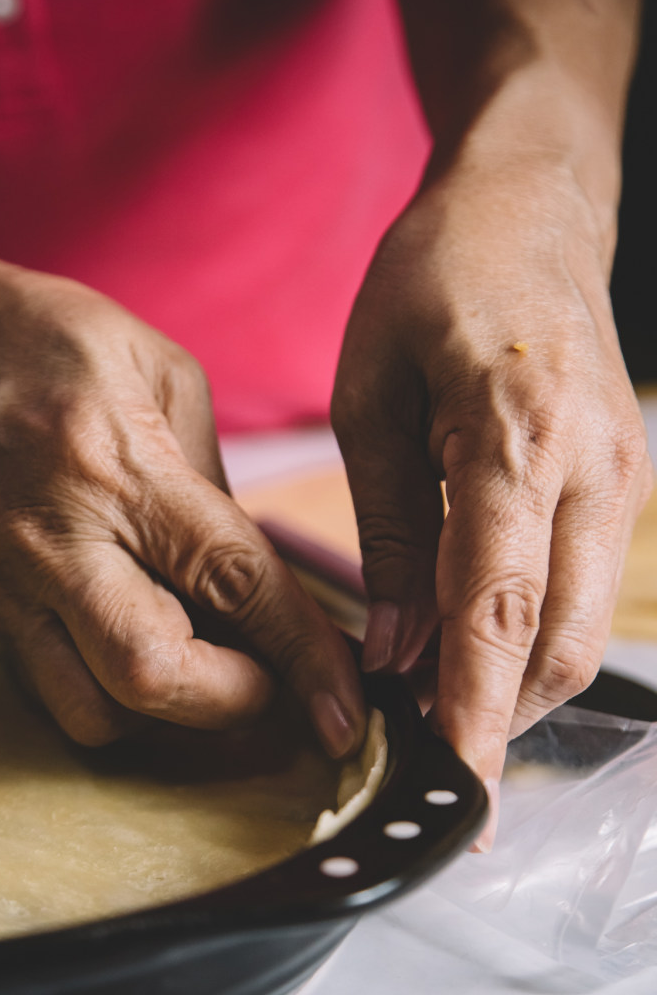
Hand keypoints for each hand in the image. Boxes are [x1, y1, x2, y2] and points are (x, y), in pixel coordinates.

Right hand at [0, 252, 363, 753]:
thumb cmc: (63, 348)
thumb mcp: (171, 382)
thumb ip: (217, 491)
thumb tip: (258, 587)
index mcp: (123, 469)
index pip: (230, 580)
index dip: (301, 653)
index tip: (345, 705)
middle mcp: (60, 541)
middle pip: (151, 675)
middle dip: (235, 705)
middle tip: (280, 690)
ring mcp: (16, 586)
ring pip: (97, 714)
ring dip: (176, 717)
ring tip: (220, 678)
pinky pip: (59, 696)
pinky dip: (122, 705)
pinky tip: (158, 664)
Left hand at [333, 157, 651, 825]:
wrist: (531, 205)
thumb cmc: (433, 280)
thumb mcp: (371, 393)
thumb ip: (390, 528)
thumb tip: (399, 648)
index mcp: (513, 437)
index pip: (498, 610)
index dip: (474, 711)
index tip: (453, 790)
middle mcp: (590, 469)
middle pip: (561, 643)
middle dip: (499, 720)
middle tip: (433, 767)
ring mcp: (622, 477)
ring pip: (583, 631)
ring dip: (516, 687)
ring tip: (442, 712)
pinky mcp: (624, 480)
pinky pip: (585, 590)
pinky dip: (534, 639)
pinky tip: (478, 649)